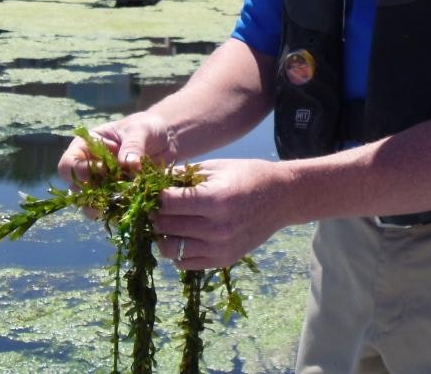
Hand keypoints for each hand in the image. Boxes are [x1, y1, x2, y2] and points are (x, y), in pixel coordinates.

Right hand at [56, 112, 176, 216]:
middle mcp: (89, 170)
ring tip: (128, 200)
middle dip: (93, 195)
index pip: (68, 165)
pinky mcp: (120, 198)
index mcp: (85, 148)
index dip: (80, 171)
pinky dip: (124, 212)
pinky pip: (114, 212)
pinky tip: (138, 207)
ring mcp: (104, 186)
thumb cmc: (147, 127)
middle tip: (116, 192)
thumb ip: (133, 145)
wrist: (166, 139)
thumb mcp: (140, 130)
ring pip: (92, 206)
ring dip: (108, 207)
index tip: (104, 171)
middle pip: (76, 191)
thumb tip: (129, 165)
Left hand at [153, 158, 290, 269]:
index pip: (166, 203)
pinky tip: (182, 235)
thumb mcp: (215, 167)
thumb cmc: (247, 175)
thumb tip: (149, 181)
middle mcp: (217, 228)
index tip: (153, 191)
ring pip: (170, 248)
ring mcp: (220, 248)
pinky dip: (177, 250)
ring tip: (167, 222)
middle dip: (154, 214)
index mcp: (215, 199)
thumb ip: (182, 176)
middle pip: (165, 226)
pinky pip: (185, 263)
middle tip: (155, 206)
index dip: (154, 196)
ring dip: (162, 235)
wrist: (281, 198)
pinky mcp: (223, 260)